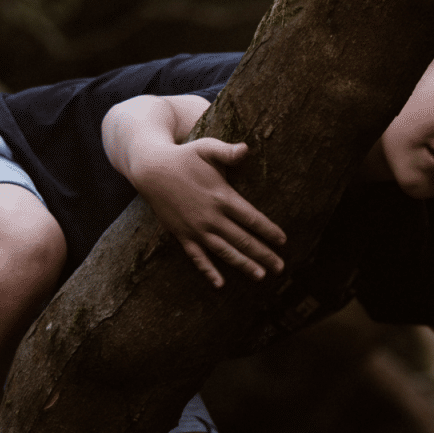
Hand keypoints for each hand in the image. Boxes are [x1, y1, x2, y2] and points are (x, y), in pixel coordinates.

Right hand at [132, 138, 285, 286]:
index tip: (283, 241)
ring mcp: (196, 228)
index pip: (251, 218)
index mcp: (221, 196)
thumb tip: (246, 148)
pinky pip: (197, 257)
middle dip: (263, 254)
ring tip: (260, 276)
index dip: (269, 230)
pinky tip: (219, 284)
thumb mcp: (207, 148)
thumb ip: (228, 152)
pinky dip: (208, 271)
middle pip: (242, 239)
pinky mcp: (182, 235)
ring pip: (224, 251)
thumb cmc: (184, 156)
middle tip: (281, 267)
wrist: (150, 169)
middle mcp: (211, 216)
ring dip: (243, 264)